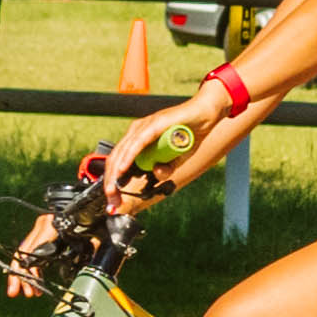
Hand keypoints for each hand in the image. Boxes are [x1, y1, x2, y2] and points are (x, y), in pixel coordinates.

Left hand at [111, 83, 243, 190]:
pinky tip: (122, 169)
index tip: (114, 199)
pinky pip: (137, 143)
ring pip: (122, 152)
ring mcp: (144, 126)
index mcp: (138, 138)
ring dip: (115, 174)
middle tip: (112, 202)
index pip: (118, 160)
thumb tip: (156, 175)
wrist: (206, 113)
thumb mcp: (177, 158)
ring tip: (112, 191)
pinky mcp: (154, 124)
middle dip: (110, 182)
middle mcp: (137, 131)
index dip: (113, 180)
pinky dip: (128, 158)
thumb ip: (166, 168)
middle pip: (115, 158)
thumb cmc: (191, 132)